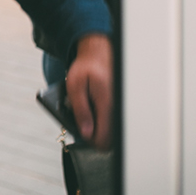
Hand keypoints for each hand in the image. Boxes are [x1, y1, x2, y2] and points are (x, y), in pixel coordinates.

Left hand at [66, 33, 112, 148]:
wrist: (98, 54)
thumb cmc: (85, 68)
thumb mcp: (74, 86)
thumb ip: (80, 110)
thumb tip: (86, 132)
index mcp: (106, 103)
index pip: (104, 137)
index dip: (91, 141)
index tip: (83, 135)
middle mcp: (117, 107)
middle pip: (111, 138)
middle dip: (95, 135)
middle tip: (84, 124)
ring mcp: (120, 107)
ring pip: (113, 131)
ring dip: (99, 128)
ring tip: (88, 116)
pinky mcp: (120, 105)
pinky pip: (113, 122)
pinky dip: (103, 121)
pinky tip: (95, 112)